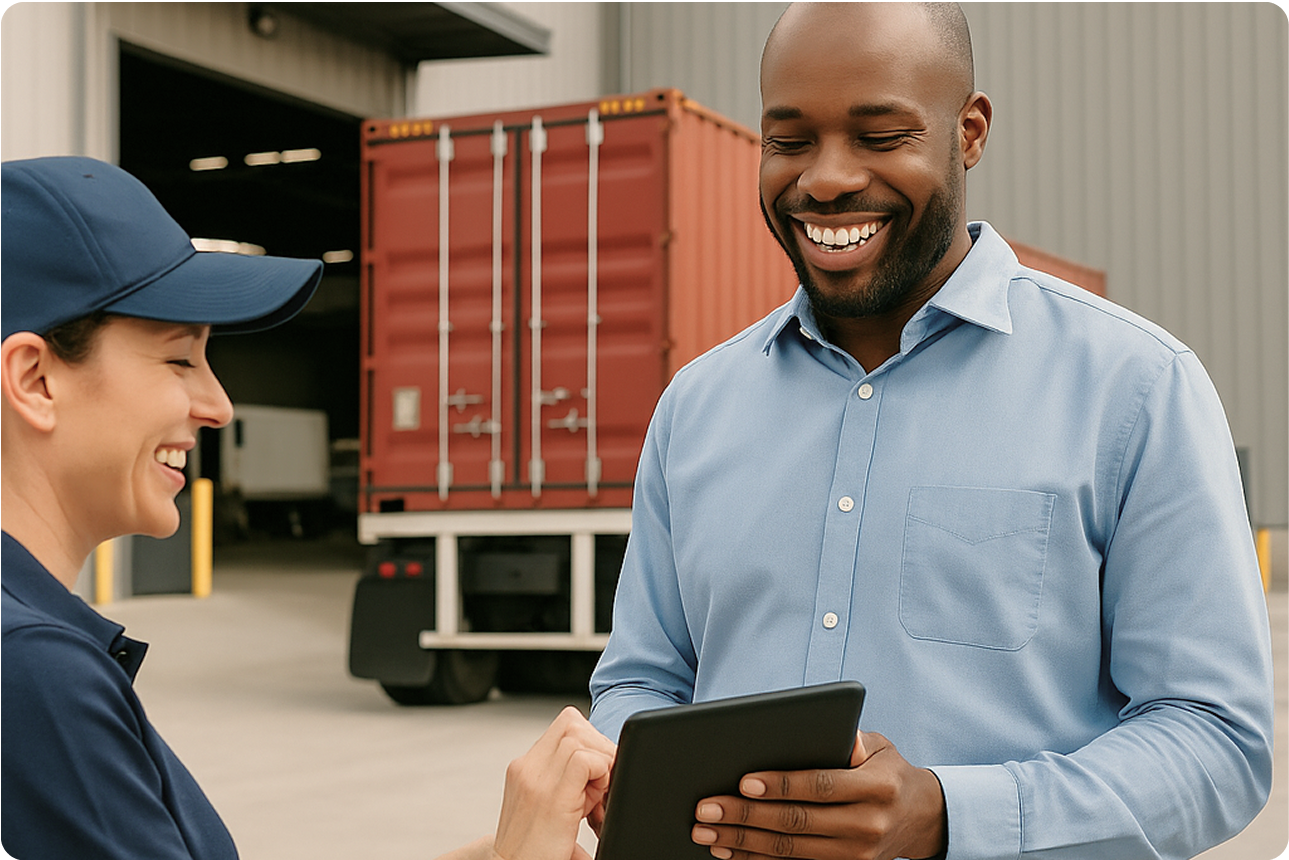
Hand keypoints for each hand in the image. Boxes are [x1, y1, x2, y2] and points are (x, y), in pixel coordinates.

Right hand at [492, 705, 616, 859]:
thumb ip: (566, 778)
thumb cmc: (535, 849)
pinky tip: (594, 798)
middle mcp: (526, 768)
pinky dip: (600, 772)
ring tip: (595, 793)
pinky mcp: (553, 797)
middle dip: (598, 746)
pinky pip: (585, 760)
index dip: (590, 739)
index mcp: (524, 767)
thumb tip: (602, 763)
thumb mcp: (548, 804)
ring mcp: (536, 780)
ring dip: (600, 761)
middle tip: (600, 781)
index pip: (565, 724)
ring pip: (580, 737)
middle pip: (573, 723)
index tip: (598, 768)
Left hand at [690, 731, 945, 859]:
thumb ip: (856, 740)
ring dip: (743, 842)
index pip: (820, 786)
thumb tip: (838, 735)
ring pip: (790, 850)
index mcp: (876, 789)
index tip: (743, 781)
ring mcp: (855, 856)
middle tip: (707, 809)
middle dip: (746, 816)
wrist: (921, 818)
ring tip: (708, 833)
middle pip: (797, 823)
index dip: (781, 785)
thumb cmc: (888, 772)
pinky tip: (730, 851)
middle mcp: (867, 826)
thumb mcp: (882, 747)